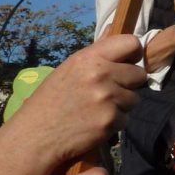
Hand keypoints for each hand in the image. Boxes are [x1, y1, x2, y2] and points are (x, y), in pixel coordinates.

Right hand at [21, 36, 144, 165]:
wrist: (35, 136)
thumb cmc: (51, 101)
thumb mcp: (70, 70)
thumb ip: (97, 57)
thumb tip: (119, 37)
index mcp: (89, 58)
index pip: (131, 43)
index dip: (134, 53)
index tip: (128, 62)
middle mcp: (100, 74)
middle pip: (139, 74)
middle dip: (129, 84)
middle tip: (110, 92)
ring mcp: (107, 98)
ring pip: (134, 98)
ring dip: (121, 105)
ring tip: (97, 109)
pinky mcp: (110, 120)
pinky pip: (126, 118)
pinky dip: (114, 123)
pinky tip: (94, 123)